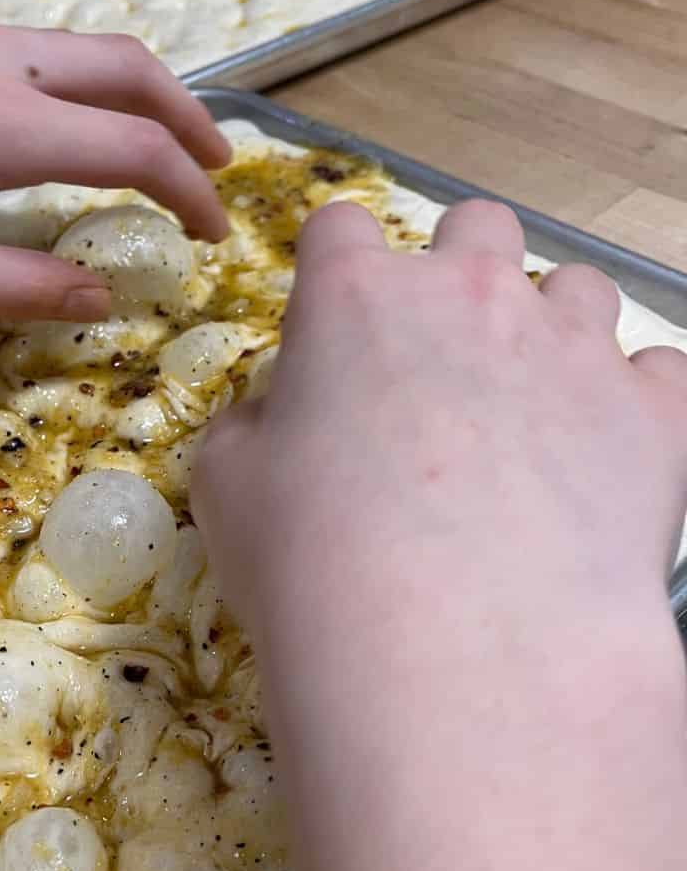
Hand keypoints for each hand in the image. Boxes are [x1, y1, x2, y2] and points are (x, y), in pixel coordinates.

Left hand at [0, 14, 230, 318]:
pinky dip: (79, 83)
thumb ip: (10, 284)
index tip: (215, 237)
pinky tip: (53, 123)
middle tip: (219, 169)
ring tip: (153, 143)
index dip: (189, 194)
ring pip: (80, 49)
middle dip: (189, 119)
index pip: (134, 150)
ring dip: (135, 95)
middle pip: (129, 69)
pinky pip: (30, 49)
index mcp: (0, 124)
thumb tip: (101, 297)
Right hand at [192, 199, 686, 870]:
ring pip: (579, 287)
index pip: (341, 228)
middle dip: (459, 270)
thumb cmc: (311, 557)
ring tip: (532, 413)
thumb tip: (272, 419)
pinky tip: (604, 457)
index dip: (336, 265)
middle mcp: (470, 295)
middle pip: (477, 225)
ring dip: (552, 331)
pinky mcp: (656, 413)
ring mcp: (573, 346)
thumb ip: (248, 427)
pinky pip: (662, 372)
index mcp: (355, 298)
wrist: (455, 645)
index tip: (335, 319)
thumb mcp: (227, 488)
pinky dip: (633, 402)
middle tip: (441, 357)